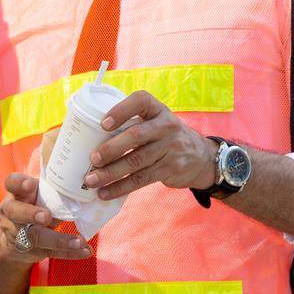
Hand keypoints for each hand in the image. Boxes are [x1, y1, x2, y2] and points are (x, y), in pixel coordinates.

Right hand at [0, 168, 91, 265]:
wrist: (15, 237)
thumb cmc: (33, 205)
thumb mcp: (36, 194)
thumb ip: (52, 189)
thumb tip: (84, 186)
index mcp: (16, 193)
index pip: (12, 183)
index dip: (19, 183)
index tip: (31, 184)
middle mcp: (13, 213)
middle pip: (17, 213)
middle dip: (31, 214)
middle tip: (46, 216)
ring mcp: (21, 234)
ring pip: (36, 237)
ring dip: (58, 240)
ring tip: (78, 241)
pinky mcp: (33, 250)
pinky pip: (52, 252)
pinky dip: (71, 252)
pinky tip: (85, 251)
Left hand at [82, 90, 217, 199]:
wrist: (202, 157)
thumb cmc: (166, 136)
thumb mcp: (158, 121)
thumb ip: (135, 123)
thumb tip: (93, 138)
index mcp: (158, 109)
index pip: (140, 101)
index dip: (121, 110)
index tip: (103, 124)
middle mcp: (166, 126)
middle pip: (135, 136)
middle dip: (111, 148)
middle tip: (92, 159)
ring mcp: (170, 148)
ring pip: (136, 161)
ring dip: (111, 173)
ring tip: (91, 180)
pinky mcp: (169, 169)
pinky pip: (141, 179)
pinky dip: (121, 187)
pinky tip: (105, 192)